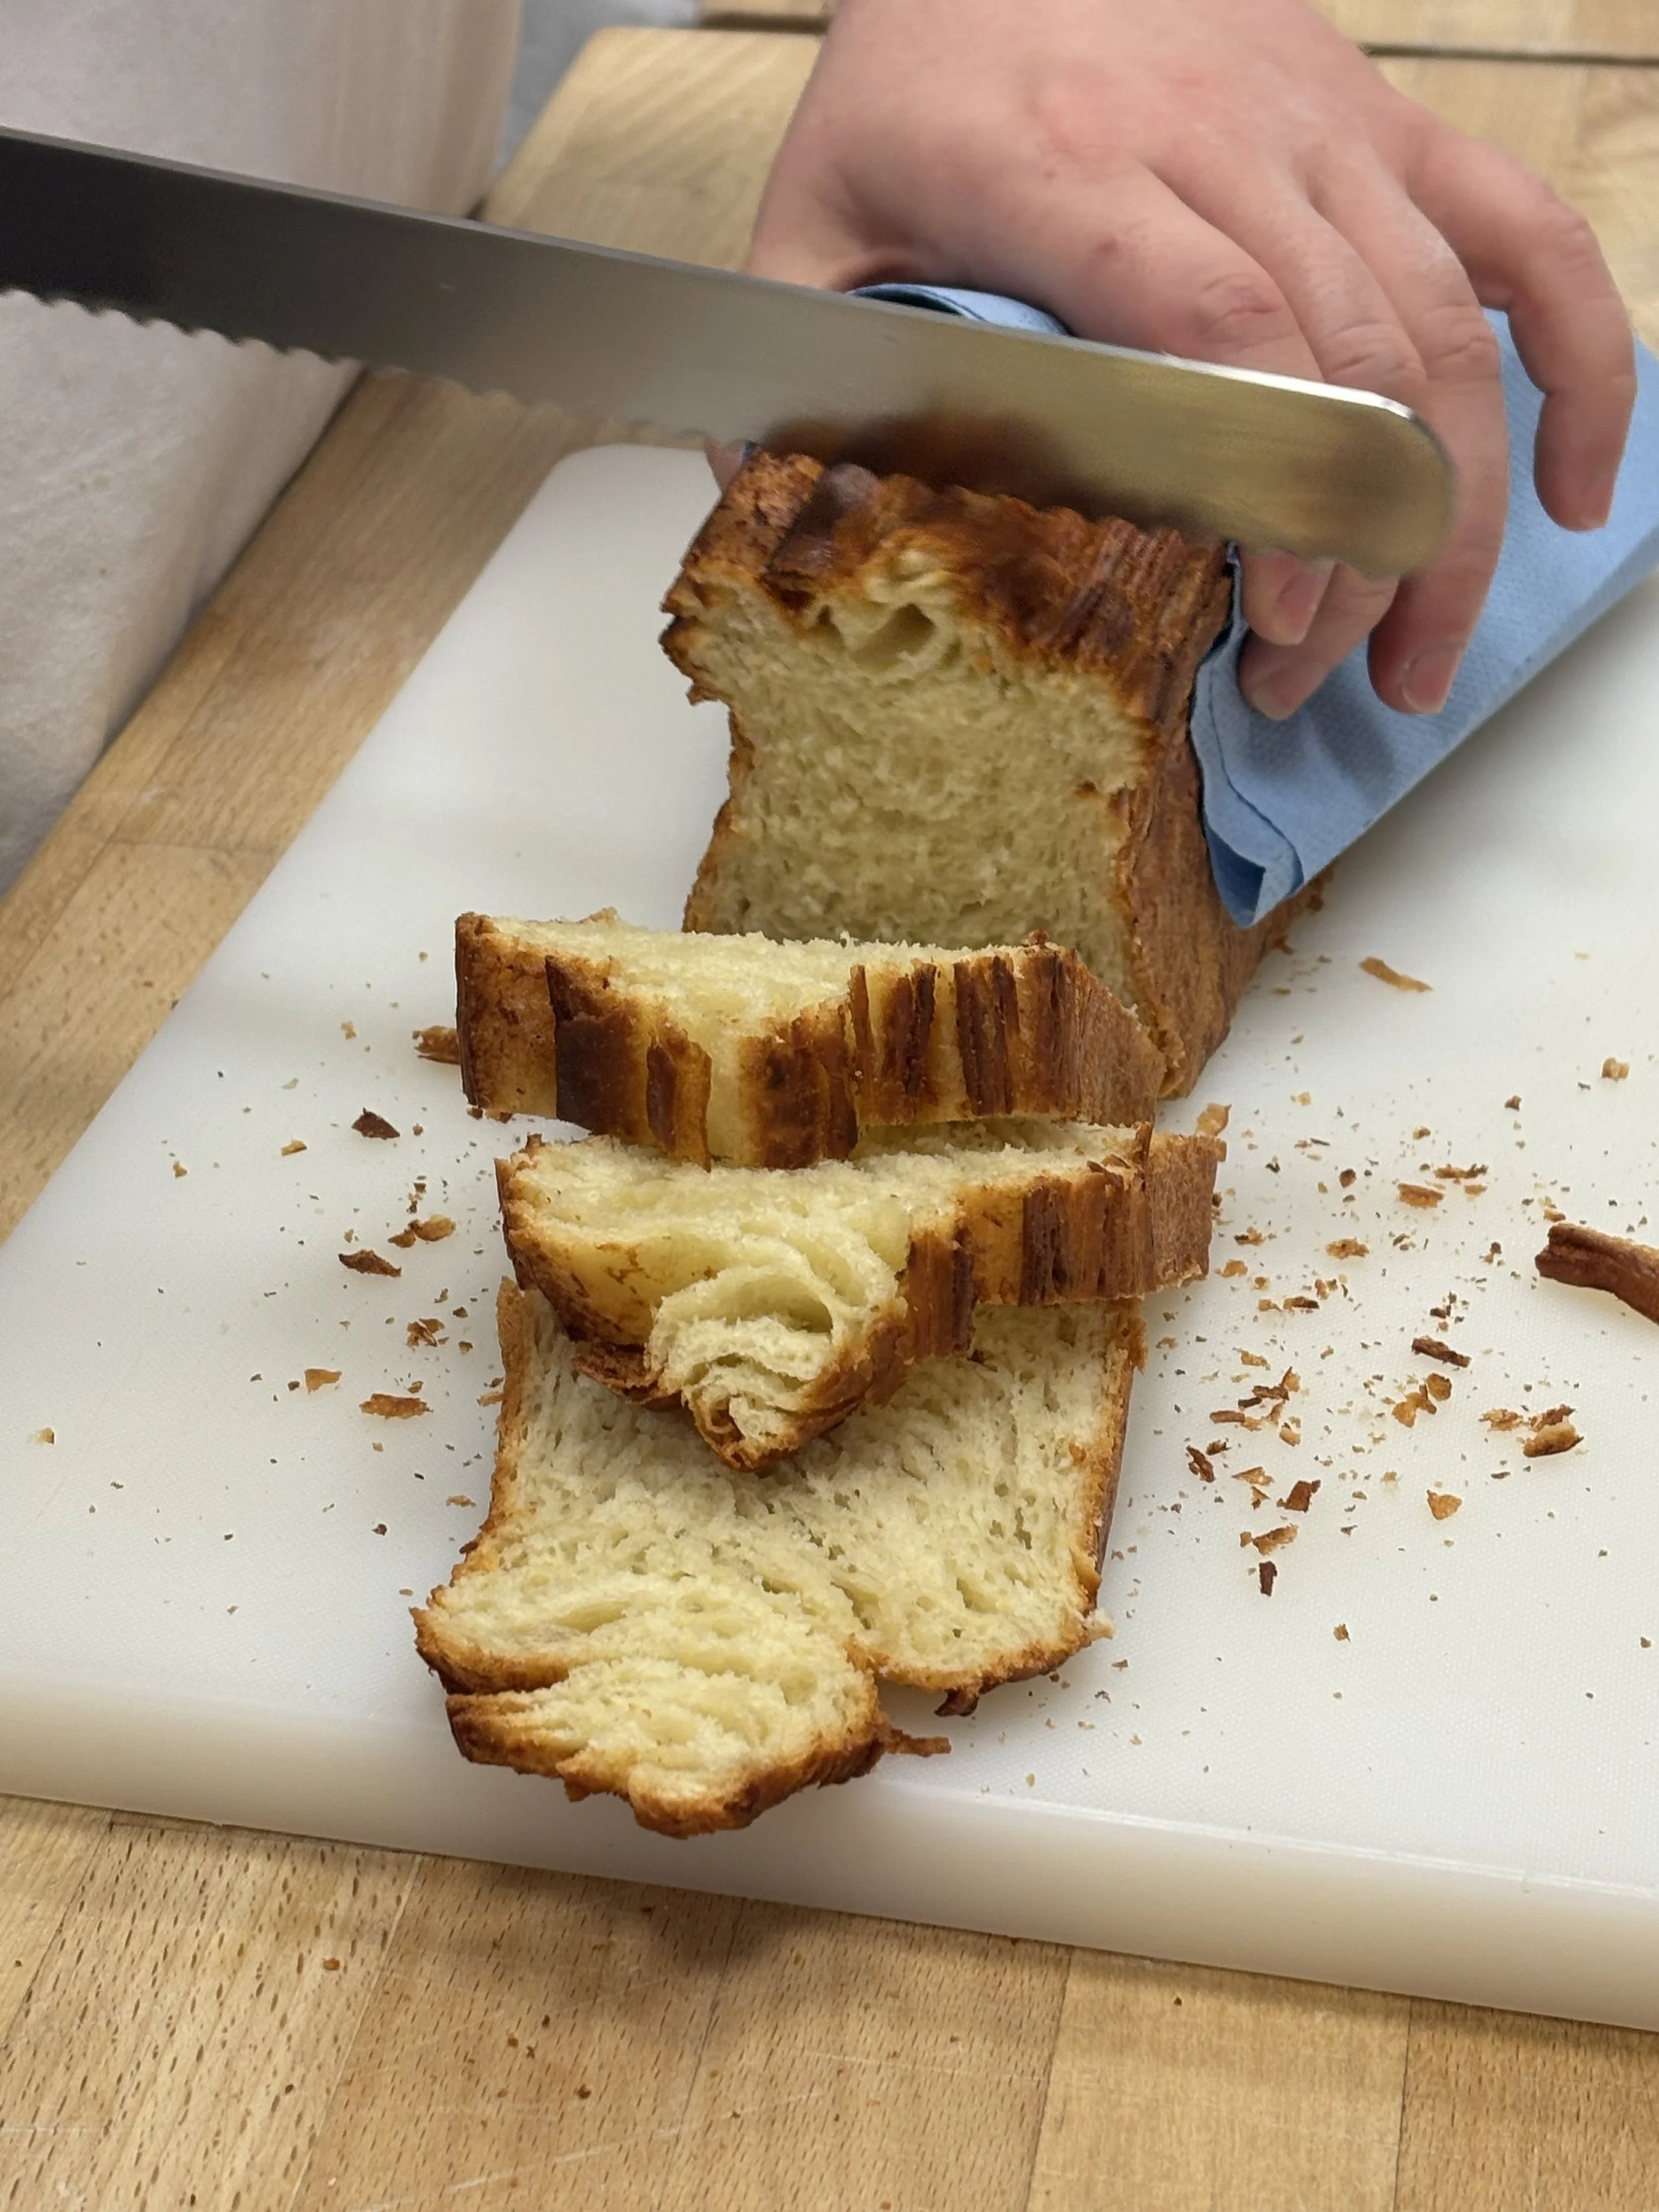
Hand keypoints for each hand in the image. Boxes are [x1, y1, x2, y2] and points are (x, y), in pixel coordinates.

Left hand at [746, 0, 1635, 716]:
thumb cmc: (914, 71)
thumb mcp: (812, 218)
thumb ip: (797, 369)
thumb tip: (773, 523)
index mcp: (1072, 170)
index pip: (1228, 336)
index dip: (1280, 490)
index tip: (1272, 619)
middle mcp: (1222, 138)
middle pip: (1356, 363)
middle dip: (1363, 552)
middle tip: (1323, 687)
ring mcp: (1324, 127)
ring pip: (1449, 328)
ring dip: (1459, 510)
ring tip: (1422, 656)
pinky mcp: (1383, 123)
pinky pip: (1524, 236)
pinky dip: (1582, 362)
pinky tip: (1574, 489)